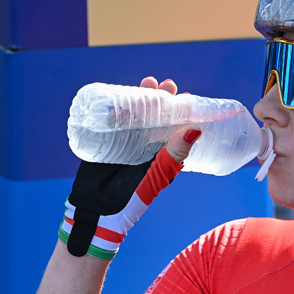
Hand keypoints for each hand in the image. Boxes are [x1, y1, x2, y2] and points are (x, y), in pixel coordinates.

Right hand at [58, 77, 201, 257]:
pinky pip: (113, 121)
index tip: (187, 95)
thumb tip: (196, 129)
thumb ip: (173, 155)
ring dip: (142, 97)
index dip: (181, 113)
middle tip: (165, 84)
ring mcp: (126, 143)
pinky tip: (121, 93)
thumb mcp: (156, 175)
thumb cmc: (131, 199)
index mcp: (163, 156)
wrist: (96, 211)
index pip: (176, 130)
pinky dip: (118, 106)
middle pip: (156, 117)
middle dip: (161, 99)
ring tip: (148, 82)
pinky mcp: (107, 142)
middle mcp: (146, 147)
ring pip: (137, 115)